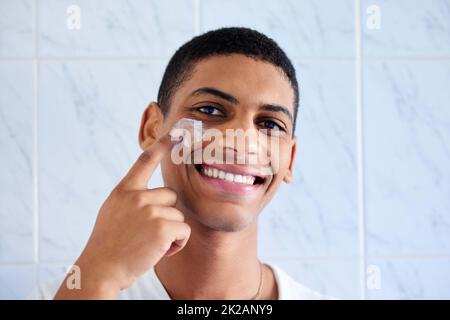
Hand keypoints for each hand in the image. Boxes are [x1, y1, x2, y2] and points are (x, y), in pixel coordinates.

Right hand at [54, 133, 190, 298]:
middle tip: (148, 233)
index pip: (144, 161)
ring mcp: (150, 210)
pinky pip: (184, 231)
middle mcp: (137, 196)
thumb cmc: (108, 244)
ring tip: (150, 245)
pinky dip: (178, 244)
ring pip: (178, 215)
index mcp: (124, 191)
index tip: (176, 133)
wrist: (101, 269)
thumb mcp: (113, 212)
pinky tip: (160, 251)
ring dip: (171, 232)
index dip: (162, 146)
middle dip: (166, 214)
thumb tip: (156, 195)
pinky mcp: (162, 227)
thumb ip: (132, 199)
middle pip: (170, 195)